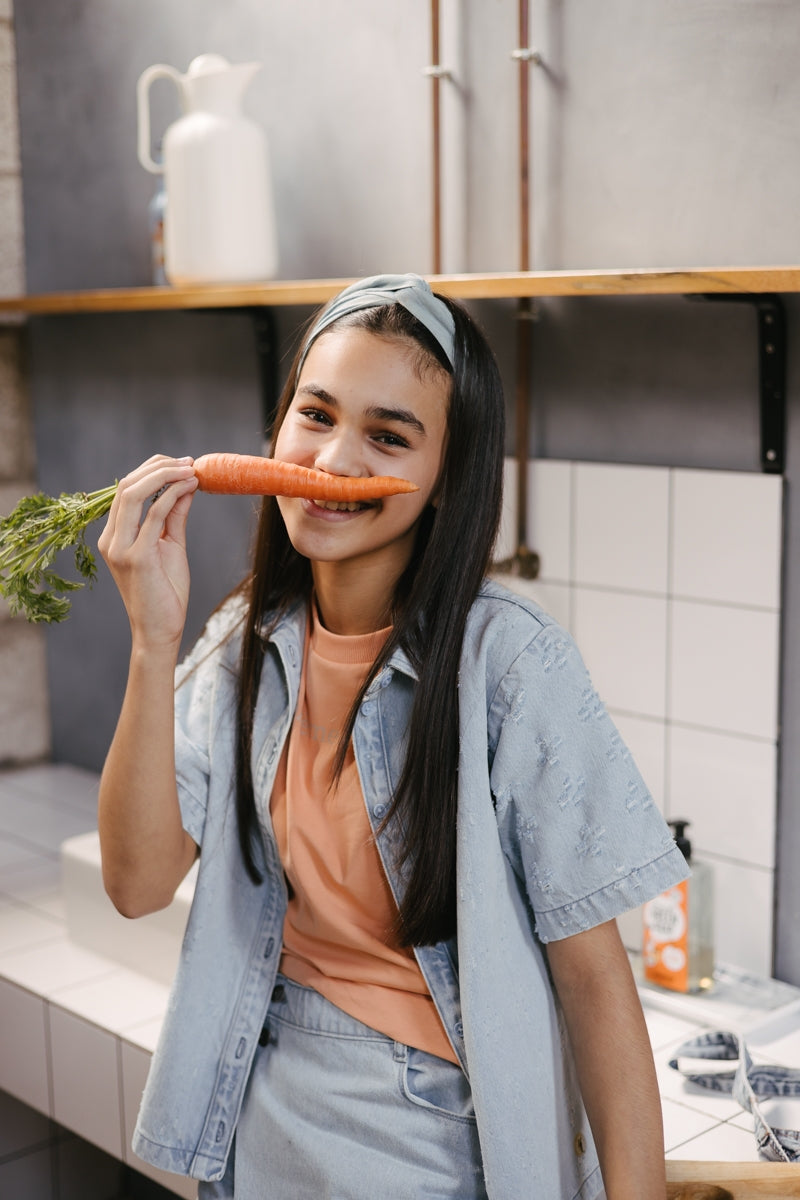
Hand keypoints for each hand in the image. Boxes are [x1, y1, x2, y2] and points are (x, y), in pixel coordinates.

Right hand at [98, 454, 197, 650]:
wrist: (160, 631)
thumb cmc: (165, 592)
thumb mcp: (170, 545)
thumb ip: (174, 515)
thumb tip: (185, 485)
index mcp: (114, 535)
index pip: (126, 490)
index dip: (152, 470)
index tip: (181, 463)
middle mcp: (110, 539)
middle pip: (126, 486)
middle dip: (158, 466)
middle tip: (188, 461)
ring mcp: (119, 548)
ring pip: (133, 494)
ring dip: (164, 475)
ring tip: (190, 469)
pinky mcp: (136, 558)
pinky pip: (154, 515)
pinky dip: (172, 495)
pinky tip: (190, 486)